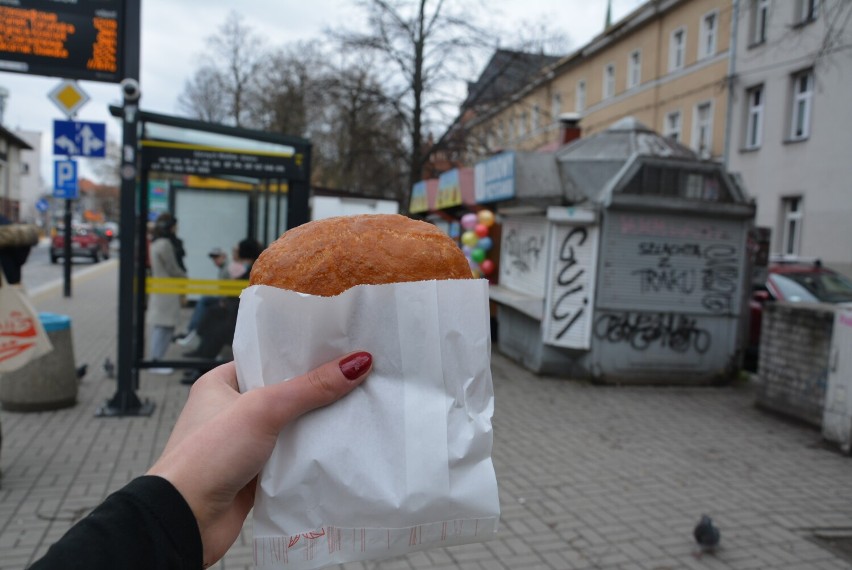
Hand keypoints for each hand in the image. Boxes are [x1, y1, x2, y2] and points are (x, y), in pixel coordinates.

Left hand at [147, 352, 372, 566]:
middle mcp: (231, 411)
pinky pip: (290, 458)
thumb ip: (310, 388)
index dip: (300, 355)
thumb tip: (355, 364)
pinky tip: (337, 448)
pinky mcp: (255, 473)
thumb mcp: (263, 409)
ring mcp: (244, 444)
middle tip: (355, 378)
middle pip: (284, 394)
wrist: (185, 519)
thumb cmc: (205, 457)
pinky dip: (309, 456)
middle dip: (315, 392)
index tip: (337, 349)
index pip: (267, 359)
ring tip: (355, 409)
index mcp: (221, 384)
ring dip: (315, 425)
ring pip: (290, 428)